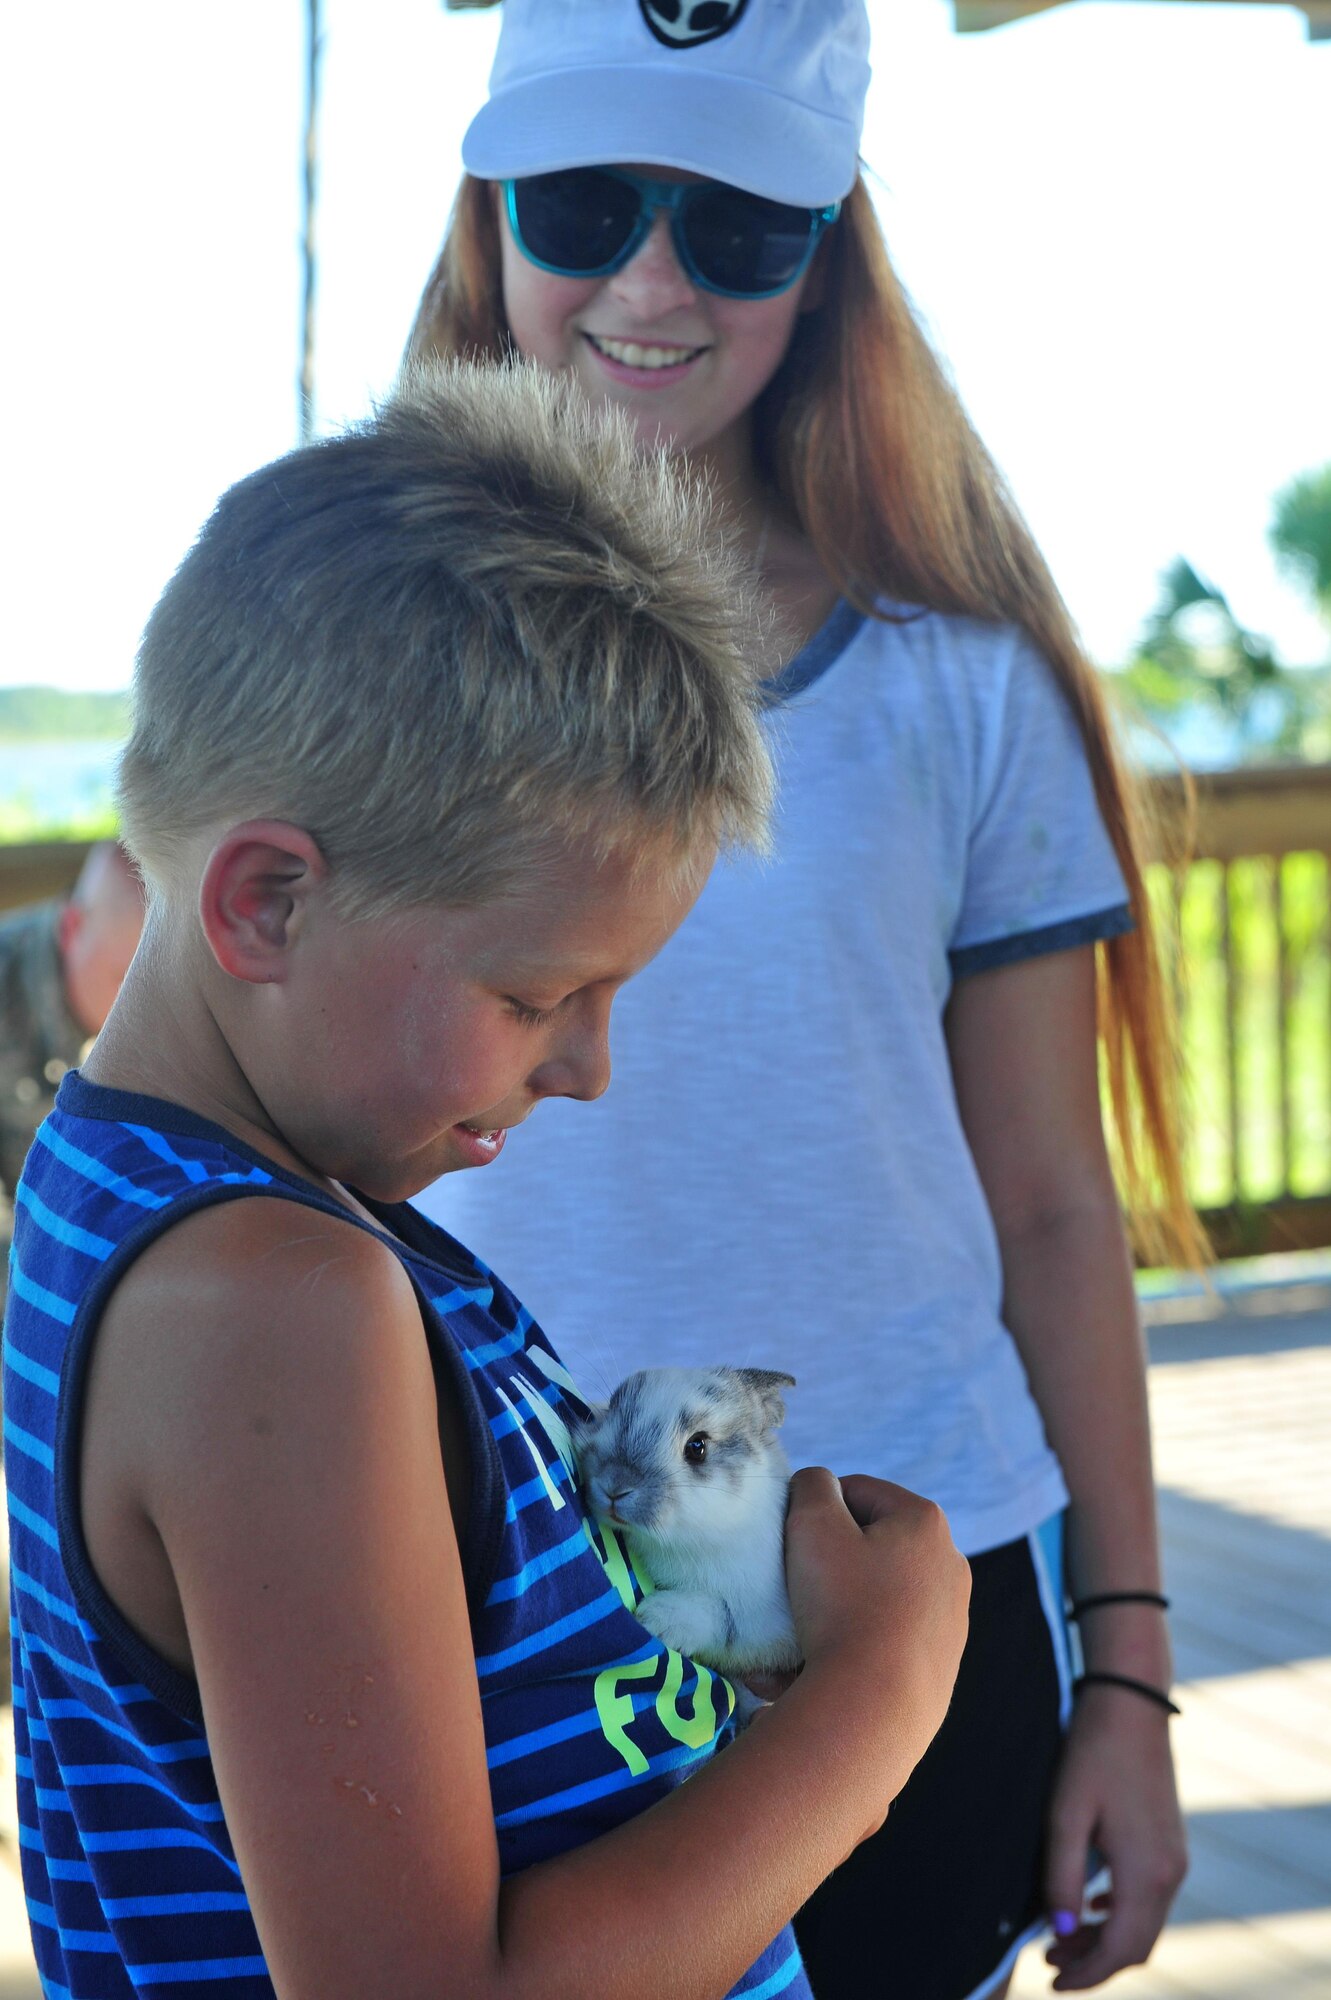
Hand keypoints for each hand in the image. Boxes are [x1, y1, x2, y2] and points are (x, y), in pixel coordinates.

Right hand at [782, 1469, 969, 1768]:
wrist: (874, 1709)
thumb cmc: (842, 1604)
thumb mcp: (812, 1525)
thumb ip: (811, 1486)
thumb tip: (819, 1485)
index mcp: (925, 1522)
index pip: (857, 1492)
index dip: (816, 1511)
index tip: (792, 1544)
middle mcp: (949, 1566)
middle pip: (868, 1548)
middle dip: (826, 1565)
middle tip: (792, 1590)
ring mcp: (950, 1621)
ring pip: (872, 1598)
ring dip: (832, 1610)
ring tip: (794, 1638)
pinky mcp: (940, 1667)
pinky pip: (882, 1642)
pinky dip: (849, 1647)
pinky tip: (811, 1670)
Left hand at [1042, 1685, 1186, 1989]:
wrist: (1131, 1702)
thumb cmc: (1092, 1752)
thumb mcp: (1065, 1814)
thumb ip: (1063, 1877)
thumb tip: (1060, 1932)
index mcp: (1147, 1871)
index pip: (1120, 1948)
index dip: (1086, 1974)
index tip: (1051, 1982)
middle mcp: (1170, 1873)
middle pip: (1138, 1945)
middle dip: (1095, 1962)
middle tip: (1050, 1962)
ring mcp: (1176, 1858)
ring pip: (1145, 1923)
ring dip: (1107, 1938)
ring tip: (1062, 1938)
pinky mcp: (1171, 1843)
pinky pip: (1151, 1898)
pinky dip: (1122, 1914)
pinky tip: (1092, 1905)